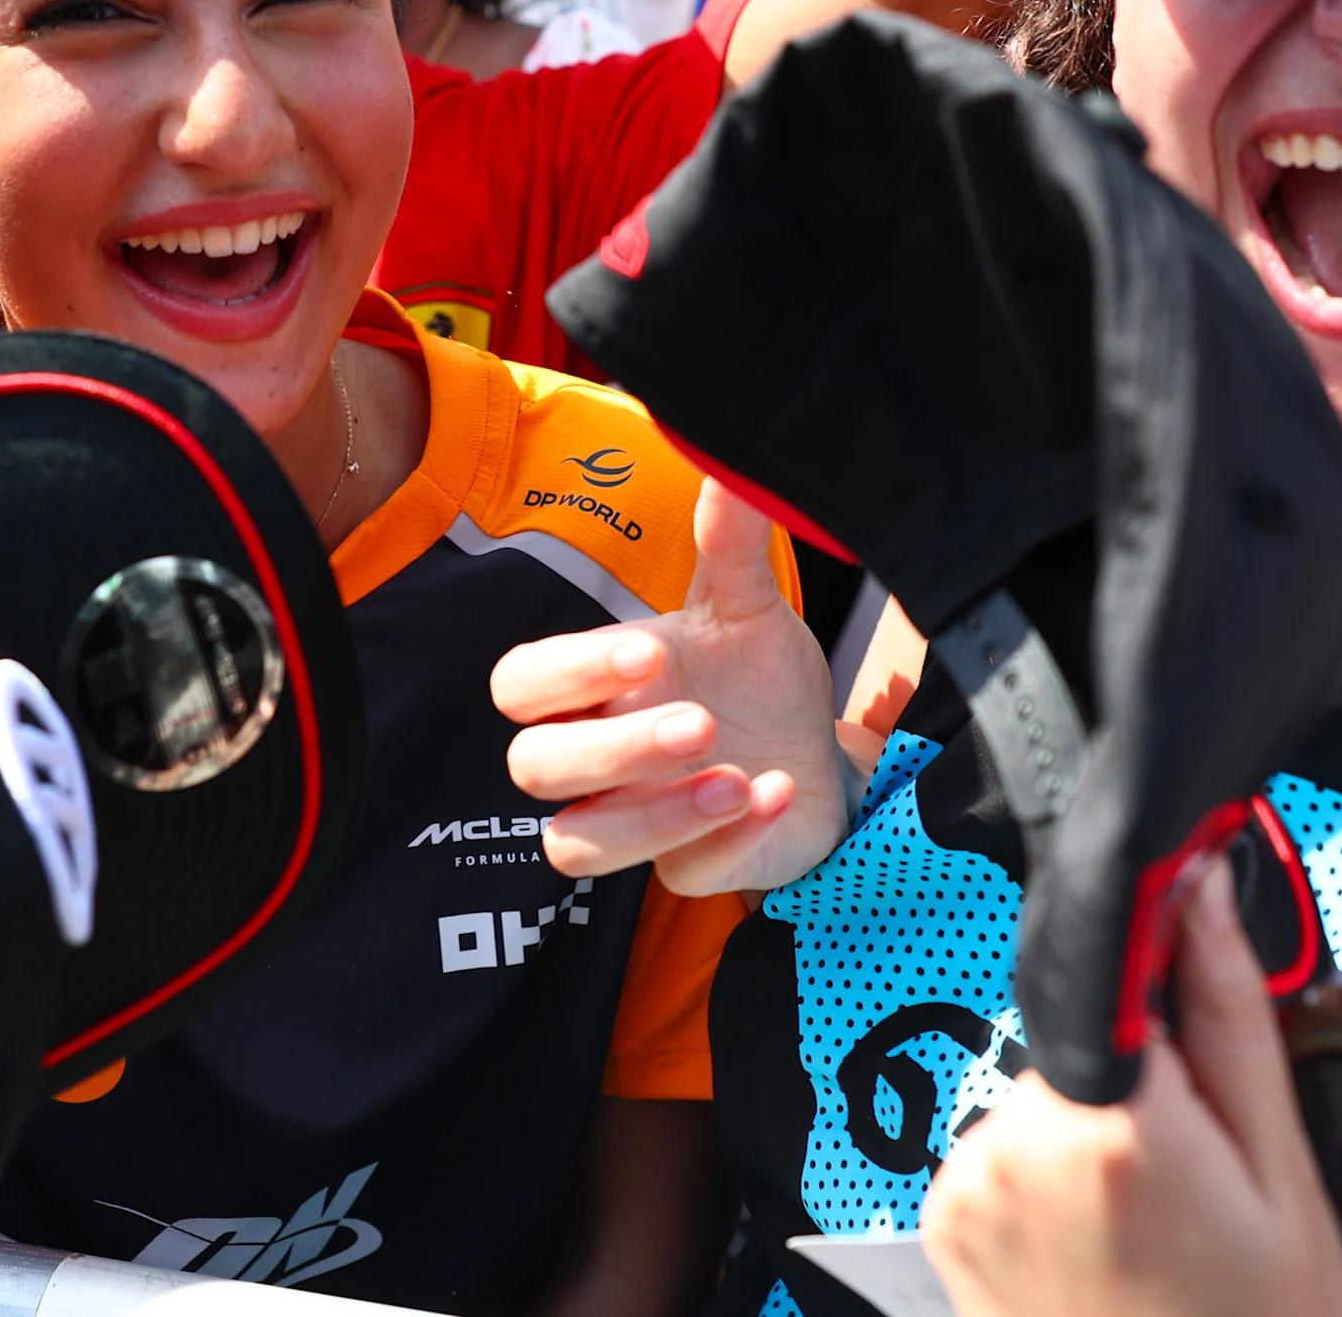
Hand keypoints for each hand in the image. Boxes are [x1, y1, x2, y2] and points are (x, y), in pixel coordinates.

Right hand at [497, 481, 850, 894]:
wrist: (823, 755)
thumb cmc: (757, 682)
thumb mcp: (748, 609)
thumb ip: (728, 546)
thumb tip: (725, 462)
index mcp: (593, 689)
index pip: (519, 687)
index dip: (568, 675)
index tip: (647, 653)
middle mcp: (596, 762)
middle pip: (534, 769)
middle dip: (610, 750)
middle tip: (696, 722)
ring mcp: (634, 824)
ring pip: (575, 846)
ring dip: (652, 815)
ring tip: (733, 775)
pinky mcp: (687, 872)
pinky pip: (677, 879)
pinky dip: (726, 840)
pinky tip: (774, 793)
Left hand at [921, 861, 1341, 1316]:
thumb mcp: (1281, 1174)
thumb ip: (1231, 1016)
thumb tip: (1199, 891)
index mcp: (1116, 1128)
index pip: (1115, 975)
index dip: (1163, 996)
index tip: (1195, 1046)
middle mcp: (1017, 1150)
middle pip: (1081, 1044)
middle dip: (1135, 1086)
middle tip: (1195, 1181)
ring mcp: (969, 1191)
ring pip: (1039, 1100)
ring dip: (1085, 1137)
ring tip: (1148, 1228)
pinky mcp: (944, 1225)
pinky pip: (1001, 1155)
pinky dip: (1044, 1183)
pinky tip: (1097, 1248)